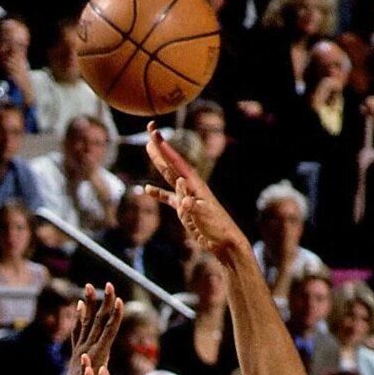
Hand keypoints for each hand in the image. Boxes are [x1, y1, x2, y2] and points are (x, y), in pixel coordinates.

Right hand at [144, 128, 244, 260]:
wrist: (225, 242)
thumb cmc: (218, 228)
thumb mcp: (205, 216)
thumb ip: (192, 205)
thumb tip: (182, 197)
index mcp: (195, 185)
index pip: (177, 163)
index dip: (165, 149)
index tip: (154, 134)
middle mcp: (190, 187)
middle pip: (171, 164)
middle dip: (161, 149)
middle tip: (151, 132)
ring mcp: (186, 197)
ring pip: (169, 176)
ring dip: (159, 163)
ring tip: (149, 149)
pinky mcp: (184, 210)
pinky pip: (168, 198)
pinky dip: (158, 193)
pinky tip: (148, 190)